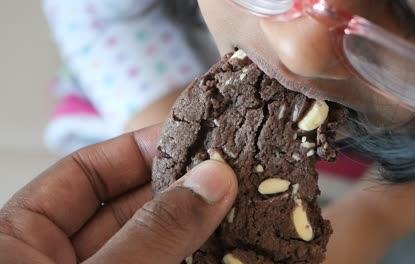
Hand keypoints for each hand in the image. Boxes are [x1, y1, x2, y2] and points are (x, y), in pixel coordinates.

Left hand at [0, 125, 237, 263]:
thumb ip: (151, 232)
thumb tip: (212, 181)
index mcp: (18, 240)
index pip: (81, 174)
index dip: (136, 150)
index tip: (188, 136)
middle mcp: (57, 260)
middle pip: (124, 207)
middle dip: (176, 188)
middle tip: (224, 171)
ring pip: (150, 243)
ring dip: (192, 226)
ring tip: (233, 203)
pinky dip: (192, 257)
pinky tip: (223, 244)